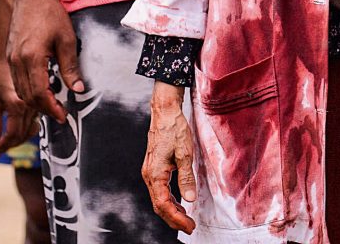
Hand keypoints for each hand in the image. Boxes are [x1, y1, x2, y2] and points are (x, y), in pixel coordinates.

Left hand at [0, 54, 38, 154]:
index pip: (13, 135)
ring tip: (4, 141)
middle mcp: (30, 106)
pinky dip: (25, 128)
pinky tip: (16, 127)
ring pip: (30, 130)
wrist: (12, 56)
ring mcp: (36, 103)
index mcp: (17, 105)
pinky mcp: (39, 101)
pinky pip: (34, 121)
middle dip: (10, 144)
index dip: (3, 146)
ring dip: (18, 138)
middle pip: (23, 135)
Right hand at [7, 0, 83, 121]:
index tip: (63, 115)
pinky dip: (28, 90)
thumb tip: (78, 89)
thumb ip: (70, 67)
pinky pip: (17, 81)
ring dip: (35, 101)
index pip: (39, 94)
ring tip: (52, 104)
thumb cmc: (50, 14)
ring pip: (20, 91)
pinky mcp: (9, 55)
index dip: (51, 108)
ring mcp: (10, 59)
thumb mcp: (67, 39)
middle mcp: (17, 61)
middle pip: (28, 97)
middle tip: (60, 113)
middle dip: (44, 108)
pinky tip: (41, 89)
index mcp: (32, 58)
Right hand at [142, 82, 196, 232]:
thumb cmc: (174, 130)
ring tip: (185, 219)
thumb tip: (189, 199)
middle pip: (159, 205)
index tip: (190, 226)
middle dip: (174, 219)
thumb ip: (186, 177)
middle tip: (189, 227)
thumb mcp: (185, 154)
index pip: (164, 205)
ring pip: (158, 199)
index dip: (177, 218)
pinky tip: (178, 203)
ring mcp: (149, 171)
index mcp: (155, 174)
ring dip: (171, 211)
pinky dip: (168, 200)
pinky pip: (159, 190)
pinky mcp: (153, 167)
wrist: (165, 112)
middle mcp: (149, 175)